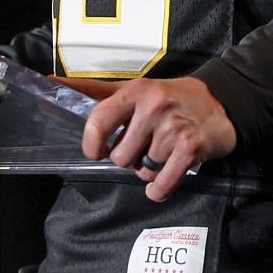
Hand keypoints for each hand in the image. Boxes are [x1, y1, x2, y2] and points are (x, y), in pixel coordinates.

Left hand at [54, 76, 236, 202]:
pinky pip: (161, 184)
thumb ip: (94, 91)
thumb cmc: (172, 97)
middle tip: (143, 146)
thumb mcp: (135, 88)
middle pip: (119, 156)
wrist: (222, 102)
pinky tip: (163, 177)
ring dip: (148, 170)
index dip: (91, 144)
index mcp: (135, 92)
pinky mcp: (190, 149)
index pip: (98, 120)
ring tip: (161, 153)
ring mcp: (173, 129)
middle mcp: (154, 108)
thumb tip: (50, 84)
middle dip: (128, 158)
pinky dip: (159, 189)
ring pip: (141, 171)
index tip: (96, 150)